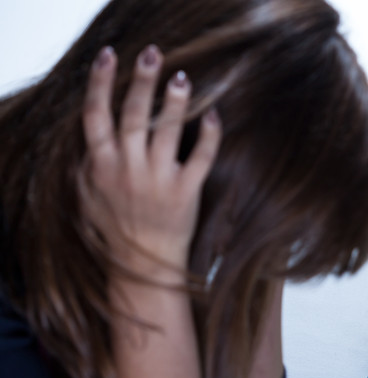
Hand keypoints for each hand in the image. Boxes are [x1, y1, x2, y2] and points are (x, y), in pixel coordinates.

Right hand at [79, 45, 221, 277]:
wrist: (143, 267)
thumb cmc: (115, 232)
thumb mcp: (87, 198)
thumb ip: (86, 166)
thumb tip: (89, 137)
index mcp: (100, 166)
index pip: (96, 116)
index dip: (100, 83)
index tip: (107, 57)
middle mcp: (127, 170)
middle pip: (133, 115)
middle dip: (141, 81)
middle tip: (152, 53)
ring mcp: (157, 180)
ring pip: (166, 132)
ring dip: (174, 101)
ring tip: (182, 77)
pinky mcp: (185, 193)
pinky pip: (200, 158)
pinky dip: (207, 135)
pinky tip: (213, 115)